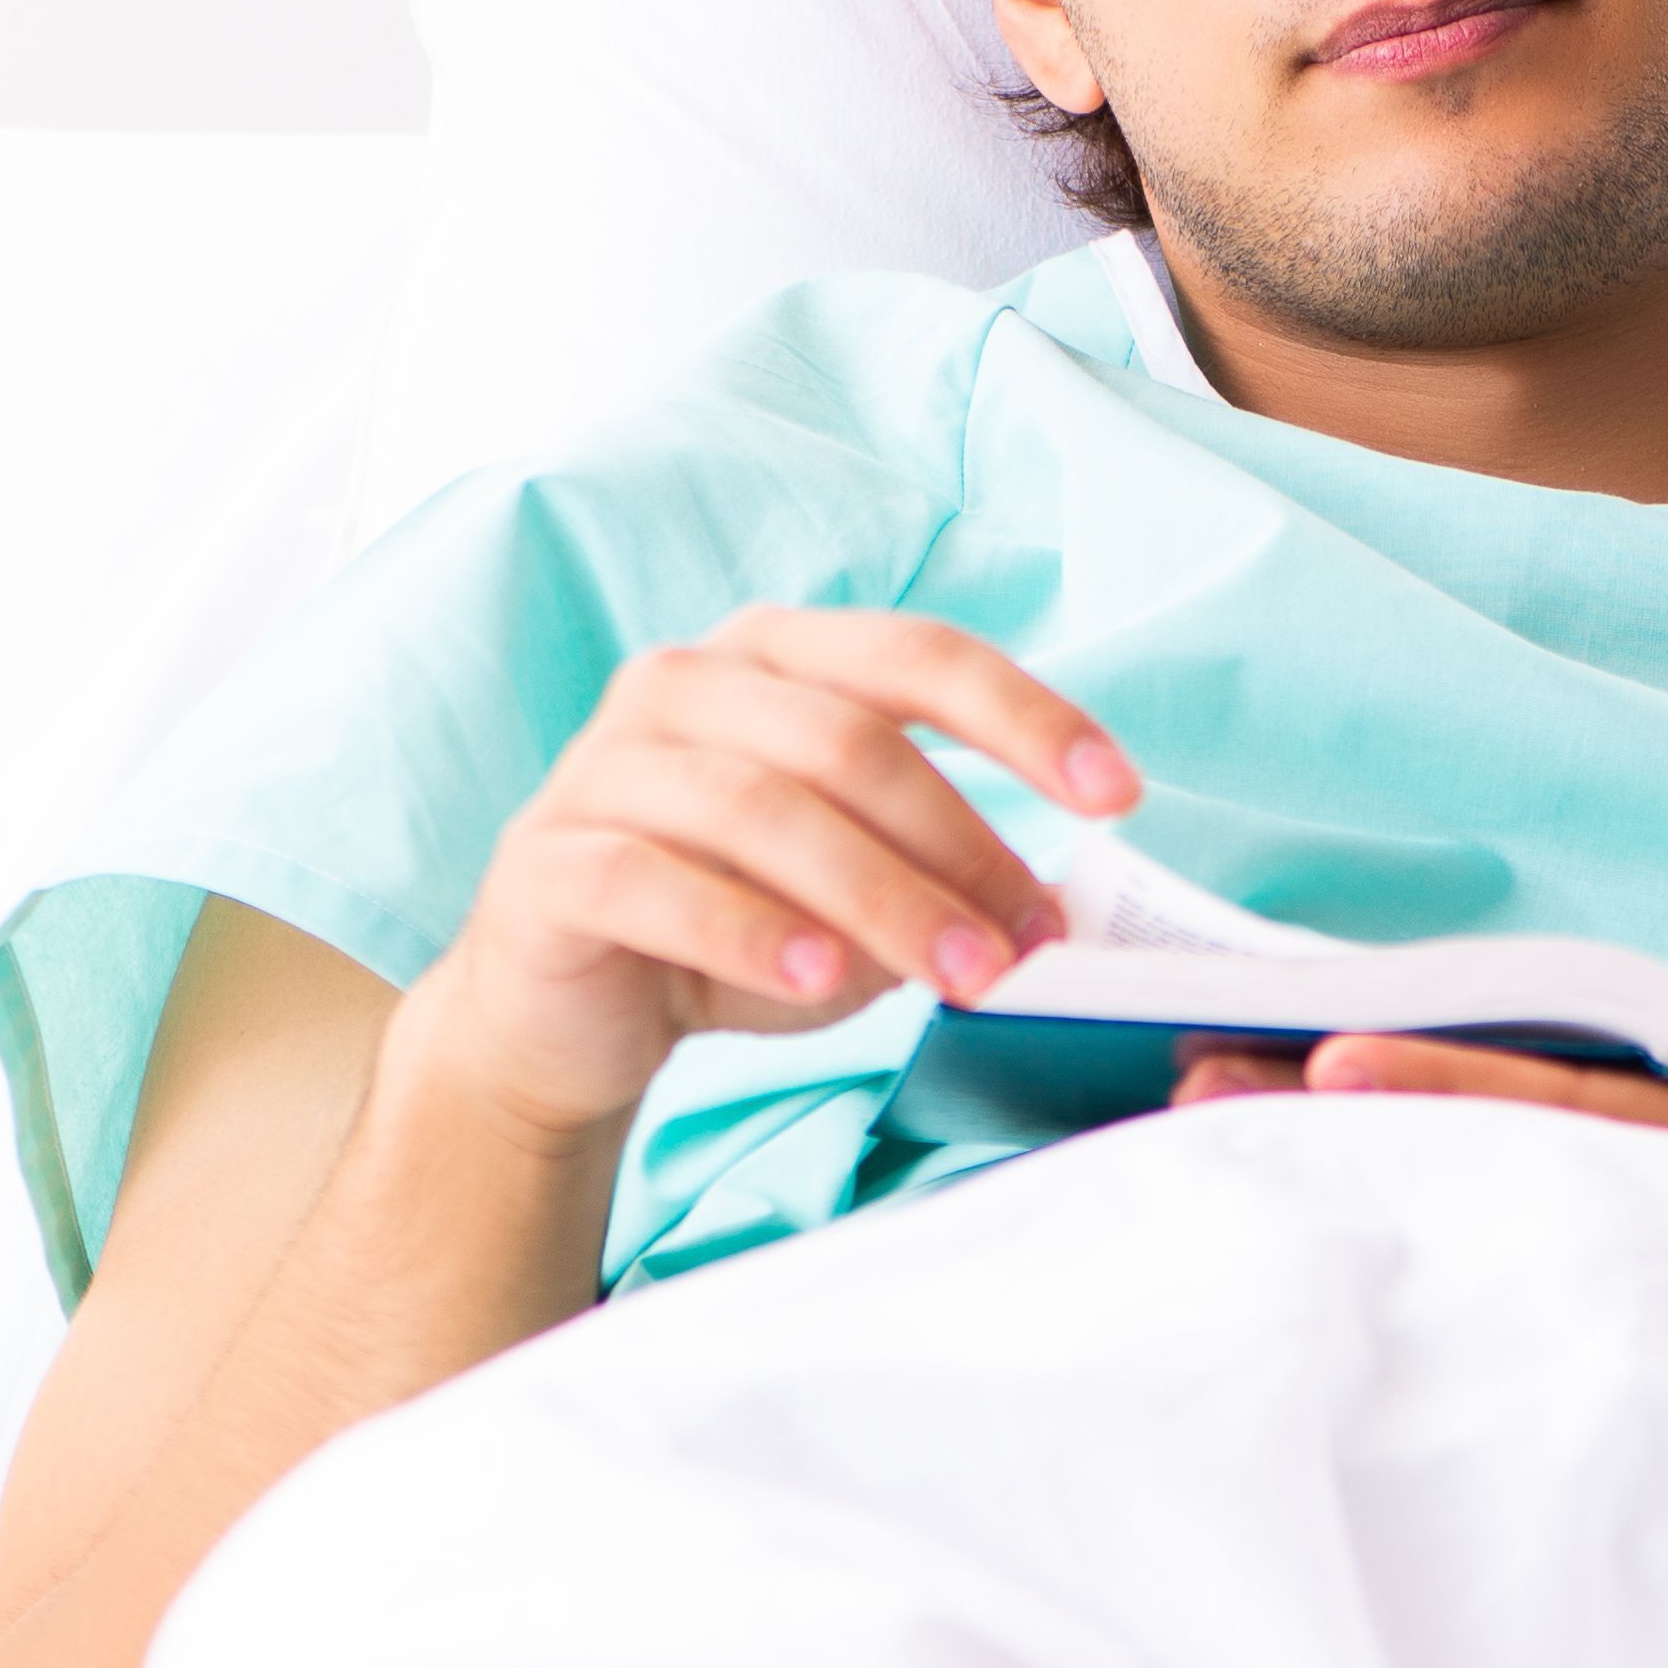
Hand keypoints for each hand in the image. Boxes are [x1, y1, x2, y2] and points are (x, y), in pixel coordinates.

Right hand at [395, 607, 1135, 1143]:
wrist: (563, 1013)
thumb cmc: (734, 928)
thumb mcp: (858, 896)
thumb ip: (942, 875)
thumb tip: (1056, 908)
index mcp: (774, 656)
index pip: (917, 655)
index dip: (1026, 715)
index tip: (1119, 793)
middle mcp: (684, 683)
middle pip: (849, 741)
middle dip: (959, 845)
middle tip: (1027, 945)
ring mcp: (604, 765)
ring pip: (761, 809)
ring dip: (879, 898)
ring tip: (957, 975)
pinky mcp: (547, 860)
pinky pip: (655, 882)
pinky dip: (752, 930)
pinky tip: (823, 978)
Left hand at [1178, 985, 1667, 1359]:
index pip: (1586, 1118)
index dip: (1453, 1091)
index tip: (1317, 1065)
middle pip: (1515, 1168)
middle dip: (1362, 1129)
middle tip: (1194, 1091)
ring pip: (1522, 1204)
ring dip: (1383, 1165)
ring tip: (1224, 1121)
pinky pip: (1569, 1227)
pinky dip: (1457, 1202)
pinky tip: (1352, 1179)